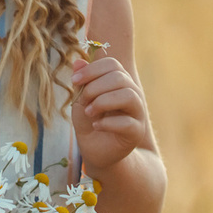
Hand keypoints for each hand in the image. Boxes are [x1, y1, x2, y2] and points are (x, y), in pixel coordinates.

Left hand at [70, 53, 155, 176]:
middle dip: (95, 87)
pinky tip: (96, 126)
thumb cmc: (89, 122)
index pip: (112, 64)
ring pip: (129, 96)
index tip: (75, 80)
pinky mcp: (136, 132)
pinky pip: (126, 122)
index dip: (92, 69)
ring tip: (89, 112)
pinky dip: (107, 123)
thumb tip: (78, 61)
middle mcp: (133, 94)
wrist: (95, 151)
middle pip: (120, 78)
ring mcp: (137, 113)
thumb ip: (81, 82)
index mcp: (120, 83)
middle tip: (83, 101)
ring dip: (103, 102)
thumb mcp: (81, 101)